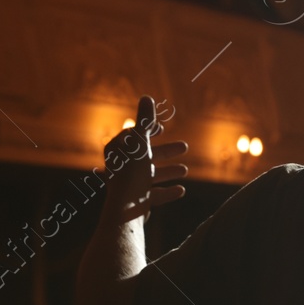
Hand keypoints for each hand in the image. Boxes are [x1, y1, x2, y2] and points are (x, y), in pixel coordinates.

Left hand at [103, 95, 188, 222]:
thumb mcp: (140, 141)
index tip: (162, 128)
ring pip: (152, 175)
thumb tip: (146, 97)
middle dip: (166, 151)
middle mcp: (121, 167)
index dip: (148, 131)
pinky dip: (167, 192)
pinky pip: (154, 195)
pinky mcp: (137, 202)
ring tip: (185, 170)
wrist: (127, 207)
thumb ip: (145, 120)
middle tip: (185, 147)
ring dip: (169, 171)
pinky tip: (181, 190)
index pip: (133, 136)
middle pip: (146, 155)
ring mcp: (129, 185)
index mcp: (118, 150)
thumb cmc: (132, 171)